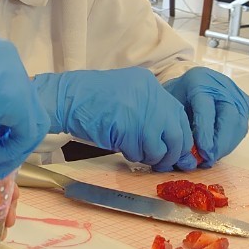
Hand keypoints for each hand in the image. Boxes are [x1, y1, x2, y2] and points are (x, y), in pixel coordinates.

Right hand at [32, 67, 194, 170]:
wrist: (66, 98)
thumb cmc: (92, 100)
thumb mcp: (128, 95)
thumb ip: (150, 111)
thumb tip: (172, 141)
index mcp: (151, 85)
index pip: (180, 116)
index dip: (182, 137)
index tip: (179, 151)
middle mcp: (149, 96)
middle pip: (176, 134)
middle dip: (172, 153)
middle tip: (163, 163)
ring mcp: (138, 111)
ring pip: (159, 147)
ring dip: (151, 157)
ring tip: (138, 154)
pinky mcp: (126, 127)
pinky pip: (138, 152)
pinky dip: (134, 156)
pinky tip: (124, 150)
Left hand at [162, 67, 248, 166]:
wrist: (192, 82)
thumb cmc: (179, 95)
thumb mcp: (173, 106)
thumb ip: (180, 128)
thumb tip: (186, 157)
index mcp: (200, 82)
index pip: (206, 110)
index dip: (206, 133)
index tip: (202, 152)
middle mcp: (222, 86)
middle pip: (229, 118)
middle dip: (219, 143)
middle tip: (208, 160)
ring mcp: (236, 94)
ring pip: (238, 125)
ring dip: (226, 145)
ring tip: (211, 158)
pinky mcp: (244, 103)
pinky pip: (241, 126)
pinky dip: (231, 141)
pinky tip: (218, 150)